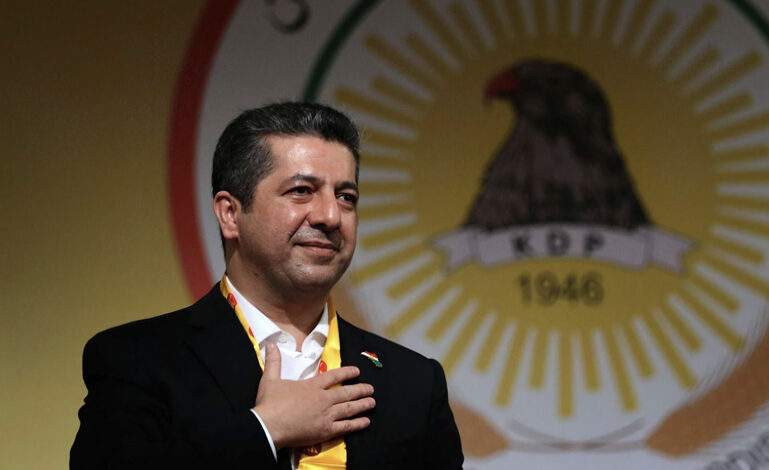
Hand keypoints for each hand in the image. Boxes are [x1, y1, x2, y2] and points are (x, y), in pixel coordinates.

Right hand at [252, 342, 374, 448]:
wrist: (268, 426)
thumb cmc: (269, 403)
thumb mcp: (270, 379)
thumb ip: (273, 362)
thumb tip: (270, 345)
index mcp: (312, 386)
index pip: (334, 376)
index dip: (347, 372)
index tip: (357, 371)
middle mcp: (322, 399)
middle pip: (346, 392)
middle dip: (360, 390)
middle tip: (371, 389)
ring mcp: (326, 415)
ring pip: (349, 408)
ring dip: (362, 405)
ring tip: (372, 402)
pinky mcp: (325, 431)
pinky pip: (346, 427)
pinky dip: (357, 424)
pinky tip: (366, 422)